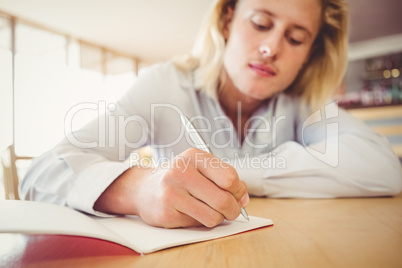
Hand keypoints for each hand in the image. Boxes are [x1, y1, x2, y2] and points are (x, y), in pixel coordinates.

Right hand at [94, 148, 248, 227]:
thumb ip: (223, 179)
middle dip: (233, 209)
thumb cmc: (176, 177)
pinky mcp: (166, 214)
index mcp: (193, 157)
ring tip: (209, 210)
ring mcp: (172, 194)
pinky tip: (190, 212)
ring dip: (217, 218)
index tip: (236, 194)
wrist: (142, 188)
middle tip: (230, 210)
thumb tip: (243, 198)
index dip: (238, 190)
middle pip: (223, 200)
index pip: (229, 177)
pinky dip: (200, 222)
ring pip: (213, 217)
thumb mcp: (199, 168)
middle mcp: (181, 172)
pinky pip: (198, 225)